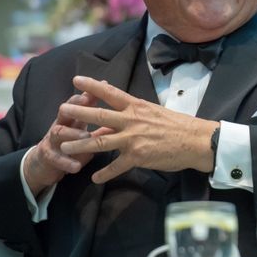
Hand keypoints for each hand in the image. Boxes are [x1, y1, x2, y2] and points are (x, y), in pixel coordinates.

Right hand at [23, 92, 102, 196]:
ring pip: (58, 132)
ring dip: (72, 134)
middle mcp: (59, 124)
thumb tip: (117, 105)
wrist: (44, 163)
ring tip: (85, 136)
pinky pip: (55, 158)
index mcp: (70, 117)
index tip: (100, 87)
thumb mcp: (82, 128)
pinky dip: (66, 162)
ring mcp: (51, 140)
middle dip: (76, 107)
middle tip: (89, 106)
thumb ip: (97, 118)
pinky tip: (77, 166)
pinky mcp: (47, 157)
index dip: (87, 94)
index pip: (78, 102)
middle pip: (65, 112)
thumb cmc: (69, 142)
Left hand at [59, 76, 217, 183]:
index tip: (76, 79)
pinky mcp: (137, 157)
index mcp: (136, 107)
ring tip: (64, 147)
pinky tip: (95, 178)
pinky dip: (104, 173)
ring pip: (100, 143)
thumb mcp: (153, 114)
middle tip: (60, 111)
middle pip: (99, 115)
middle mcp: (132, 121)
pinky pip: (116, 167)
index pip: (110, 92)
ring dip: (80, 145)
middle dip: (78, 113)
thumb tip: (109, 124)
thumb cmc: (177, 125)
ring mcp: (133, 139)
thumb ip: (131, 118)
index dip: (92, 86)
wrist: (195, 141)